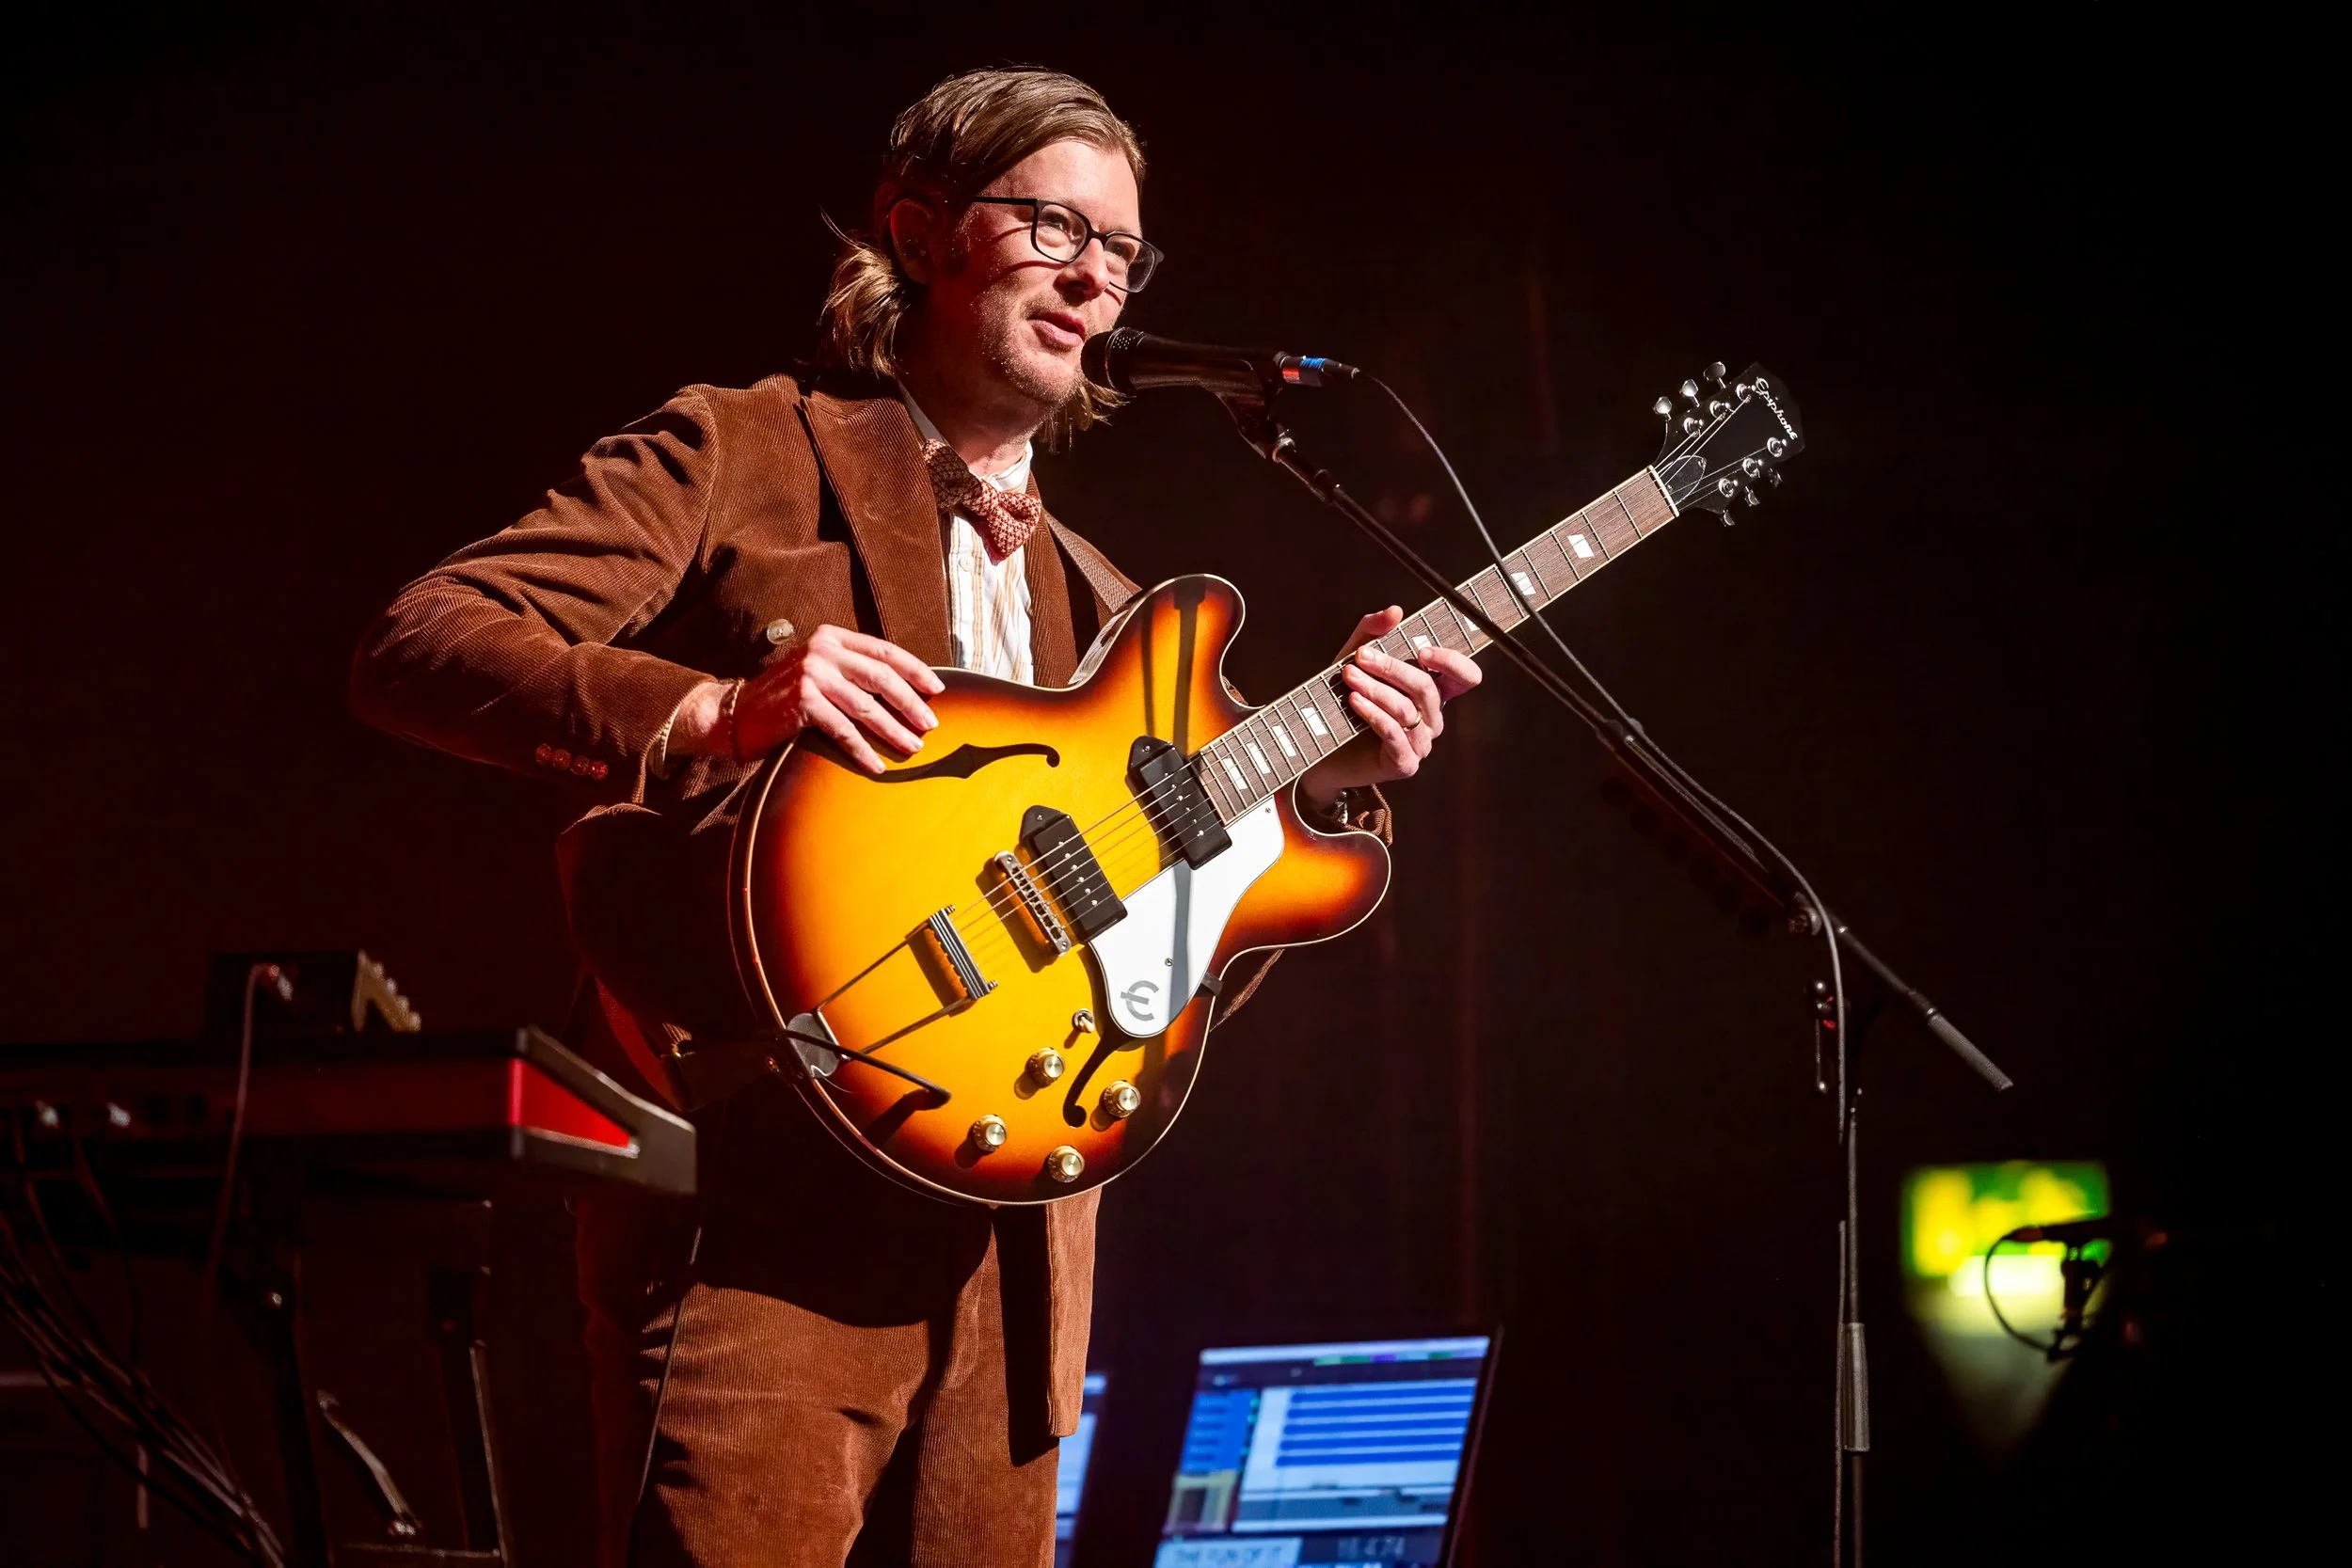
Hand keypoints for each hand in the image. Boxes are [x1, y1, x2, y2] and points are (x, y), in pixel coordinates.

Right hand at [671, 625, 943, 773]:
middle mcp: (823, 650)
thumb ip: (852, 671)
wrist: (735, 713)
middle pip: (881, 677)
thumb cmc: (784, 697)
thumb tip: (904, 691)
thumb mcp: (820, 671)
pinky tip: (877, 765)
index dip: (915, 670)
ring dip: (893, 730)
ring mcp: (812, 674)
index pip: (885, 651)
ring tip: (911, 747)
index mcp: (832, 637)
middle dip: (910, 703)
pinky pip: (843, 730)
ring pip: (866, 706)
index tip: (937, 689)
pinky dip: (863, 750)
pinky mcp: (803, 702)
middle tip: (931, 725)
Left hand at [1299, 606, 1481, 809]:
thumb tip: (1395, 611)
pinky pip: (1394, 735)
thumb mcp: (1354, 659)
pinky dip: (1373, 714)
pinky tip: (1354, 700)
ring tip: (1349, 677)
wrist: (1321, 750)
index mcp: (1432, 692)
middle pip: (1427, 688)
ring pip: (1408, 710)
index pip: (1465, 677)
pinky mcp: (1404, 764)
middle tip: (1361, 656)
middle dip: (1393, 669)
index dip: (1452, 662)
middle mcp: (1432, 718)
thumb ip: (1372, 633)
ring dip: (1376, 689)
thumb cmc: (1343, 701)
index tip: (1421, 650)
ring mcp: (1420, 743)